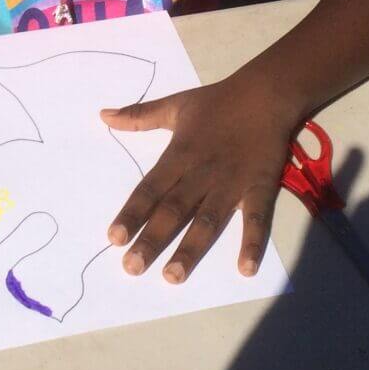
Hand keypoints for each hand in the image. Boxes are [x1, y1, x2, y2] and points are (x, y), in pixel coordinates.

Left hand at [101, 76, 295, 282]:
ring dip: (190, 249)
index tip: (114, 237)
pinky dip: (252, 243)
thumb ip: (138, 115)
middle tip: (132, 267)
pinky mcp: (260, 188)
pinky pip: (257, 219)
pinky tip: (245, 269)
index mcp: (179, 155)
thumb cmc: (217, 102)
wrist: (266, 93)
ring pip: (207, 221)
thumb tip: (102, 115)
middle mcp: (201, 174)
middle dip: (152, 239)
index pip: (149, 189)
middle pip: (173, 210)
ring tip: (173, 276)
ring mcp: (231, 184)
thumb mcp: (175, 105)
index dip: (131, 213)